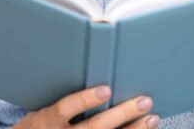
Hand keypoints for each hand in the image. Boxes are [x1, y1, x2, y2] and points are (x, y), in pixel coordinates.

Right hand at [13, 85, 158, 128]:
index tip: (106, 89)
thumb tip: (98, 71)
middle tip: (144, 101)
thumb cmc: (42, 123)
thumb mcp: (42, 108)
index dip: (85, 100)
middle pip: (93, 128)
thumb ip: (63, 94)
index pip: (65, 109)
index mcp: (46, 120)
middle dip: (121, 114)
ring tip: (152, 118)